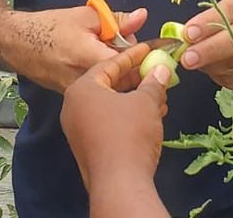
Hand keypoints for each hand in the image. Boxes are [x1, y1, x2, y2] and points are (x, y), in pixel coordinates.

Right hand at [14, 4, 147, 92]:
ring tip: (126, 63)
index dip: (149, 58)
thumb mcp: (84, 17)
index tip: (161, 51)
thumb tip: (143, 17)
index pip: (133, 66)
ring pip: (114, 92)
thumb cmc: (49, 27)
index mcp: (92, 60)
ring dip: (126, 80)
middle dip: (140, 71)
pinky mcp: (73, 97)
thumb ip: (116, 20)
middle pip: (127, 84)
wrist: (16, 43)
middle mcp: (88, 83)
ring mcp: (80, 94)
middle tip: (144, 56)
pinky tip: (108, 72)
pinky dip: (110, 85)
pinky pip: (100, 95)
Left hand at [61, 43, 169, 194]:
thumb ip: (153, 83)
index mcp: (81, 89)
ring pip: (109, 105)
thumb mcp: (145, 103)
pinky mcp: (85, 145)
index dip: (133, 56)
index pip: (108, 64)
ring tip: (160, 97)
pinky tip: (150, 117)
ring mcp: (76, 126)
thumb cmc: (129, 135)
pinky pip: (106, 122)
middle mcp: (73, 105)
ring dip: (134, 100)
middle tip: (157, 74)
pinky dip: (127, 116)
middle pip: (107, 84)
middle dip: (135, 80)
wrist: (118, 182)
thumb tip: (160, 70)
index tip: (149, 49)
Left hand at [180, 0, 232, 90]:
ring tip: (197, 61)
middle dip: (210, 50)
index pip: (232, 11)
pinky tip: (215, 69)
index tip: (188, 34)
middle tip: (187, 58)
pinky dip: (223, 76)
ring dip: (212, 65)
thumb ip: (212, 17)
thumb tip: (185, 35)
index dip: (208, 23)